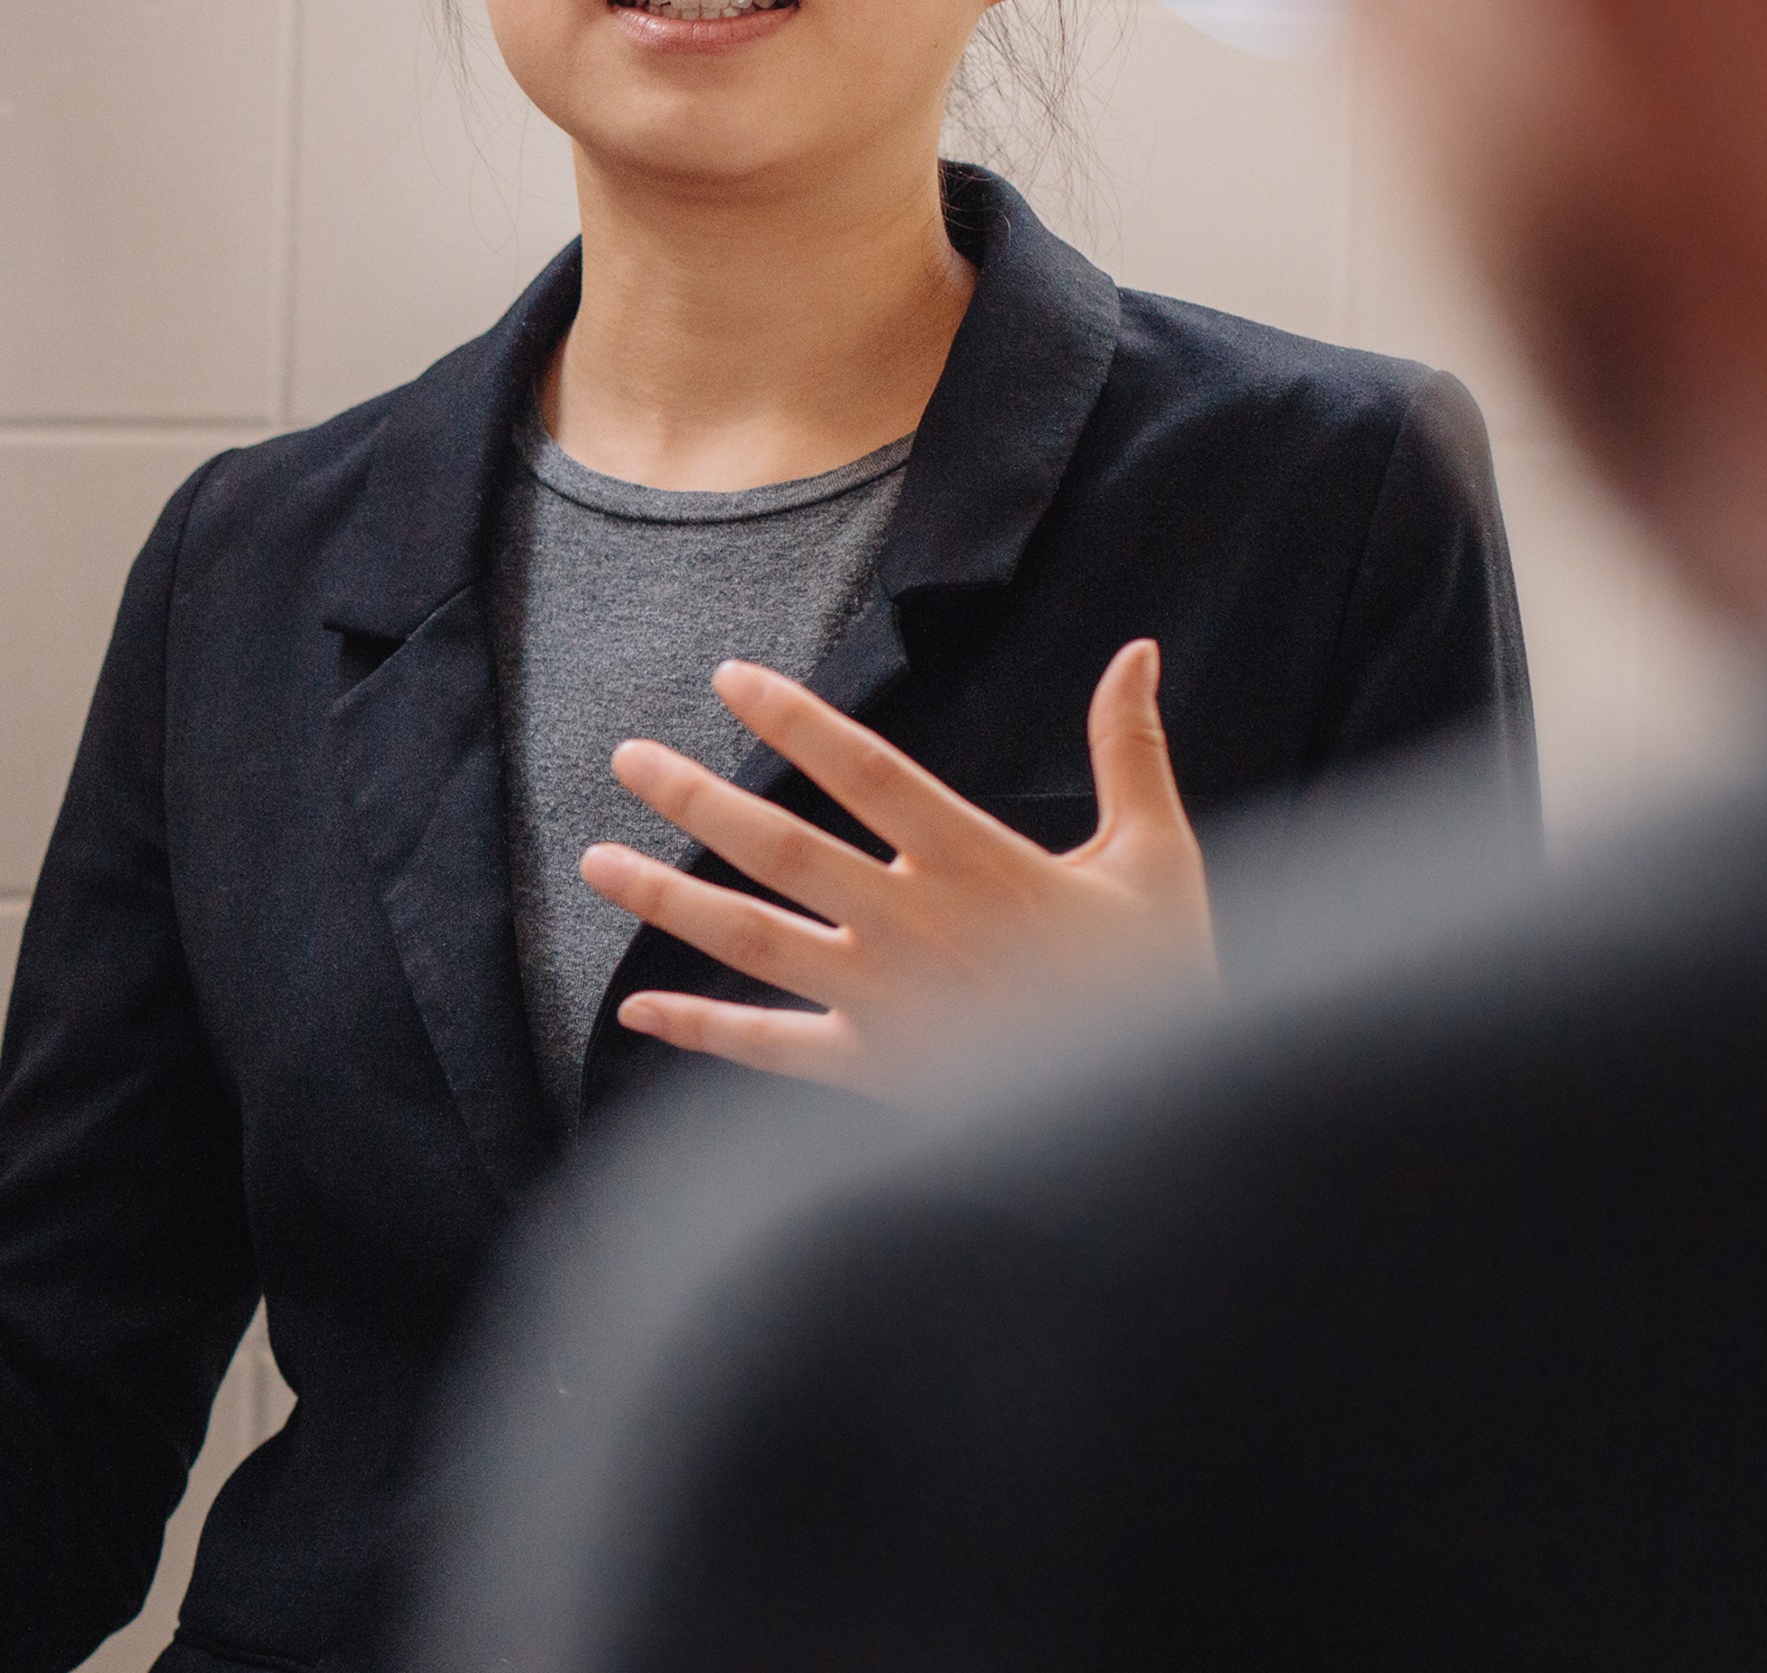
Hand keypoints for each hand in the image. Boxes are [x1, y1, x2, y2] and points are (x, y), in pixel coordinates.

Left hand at [584, 641, 1208, 1096]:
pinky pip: (772, 1047)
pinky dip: (701, 1029)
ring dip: (667, 900)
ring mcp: (889, 1000)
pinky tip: (637, 1010)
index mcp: (980, 861)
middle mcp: (917, 924)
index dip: (792, 718)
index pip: (864, 769)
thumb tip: (1137, 649)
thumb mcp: (1158, 857)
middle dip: (695, 800)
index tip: (727, 677)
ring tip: (594, 864)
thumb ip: (1130, 751)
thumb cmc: (1167, 977)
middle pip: (780, 847)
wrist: (1172, 1116)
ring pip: (753, 940)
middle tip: (627, 760)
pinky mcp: (879, 1068)